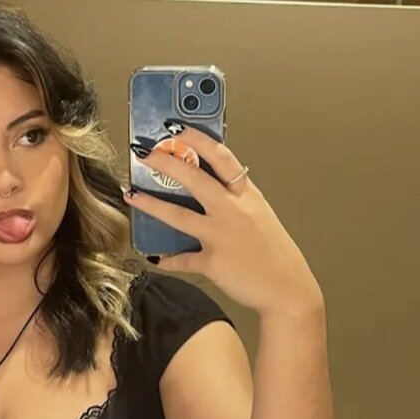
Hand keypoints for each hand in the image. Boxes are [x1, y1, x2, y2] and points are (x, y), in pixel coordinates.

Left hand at [125, 126, 323, 315]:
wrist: (288, 289)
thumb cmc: (275, 253)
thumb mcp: (259, 216)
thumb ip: (235, 201)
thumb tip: (208, 189)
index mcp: (247, 196)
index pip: (222, 158)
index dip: (198, 140)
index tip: (178, 129)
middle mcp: (233, 212)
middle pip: (194, 179)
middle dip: (166, 163)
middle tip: (145, 154)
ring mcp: (221, 237)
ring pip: (178, 216)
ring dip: (151, 204)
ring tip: (131, 194)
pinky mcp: (212, 263)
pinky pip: (181, 260)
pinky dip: (167, 259)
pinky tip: (154, 256)